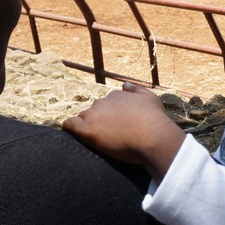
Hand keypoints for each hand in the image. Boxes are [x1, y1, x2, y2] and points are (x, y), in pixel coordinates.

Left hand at [62, 84, 185, 180]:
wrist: (152, 135)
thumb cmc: (155, 119)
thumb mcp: (151, 98)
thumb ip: (137, 90)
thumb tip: (124, 85)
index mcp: (117, 95)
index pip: (107, 104)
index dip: (110, 116)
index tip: (116, 126)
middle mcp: (103, 102)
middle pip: (94, 111)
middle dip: (98, 121)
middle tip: (108, 135)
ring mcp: (94, 115)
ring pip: (82, 118)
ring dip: (86, 126)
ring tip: (95, 140)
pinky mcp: (87, 130)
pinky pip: (70, 126)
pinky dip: (69, 129)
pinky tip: (71, 135)